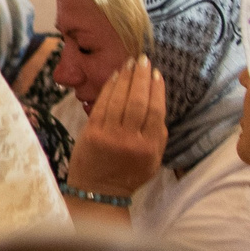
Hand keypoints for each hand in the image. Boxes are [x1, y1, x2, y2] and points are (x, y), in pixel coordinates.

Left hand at [64, 56, 165, 207]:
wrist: (99, 190)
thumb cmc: (129, 173)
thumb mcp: (153, 159)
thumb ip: (158, 134)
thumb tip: (158, 102)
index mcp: (150, 147)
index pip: (156, 111)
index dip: (157, 90)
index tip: (157, 74)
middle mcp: (130, 140)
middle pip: (138, 101)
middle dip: (141, 77)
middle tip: (143, 60)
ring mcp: (109, 135)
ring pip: (119, 99)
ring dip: (125, 78)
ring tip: (130, 63)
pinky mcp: (91, 132)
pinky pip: (102, 104)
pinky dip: (109, 87)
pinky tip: (114, 76)